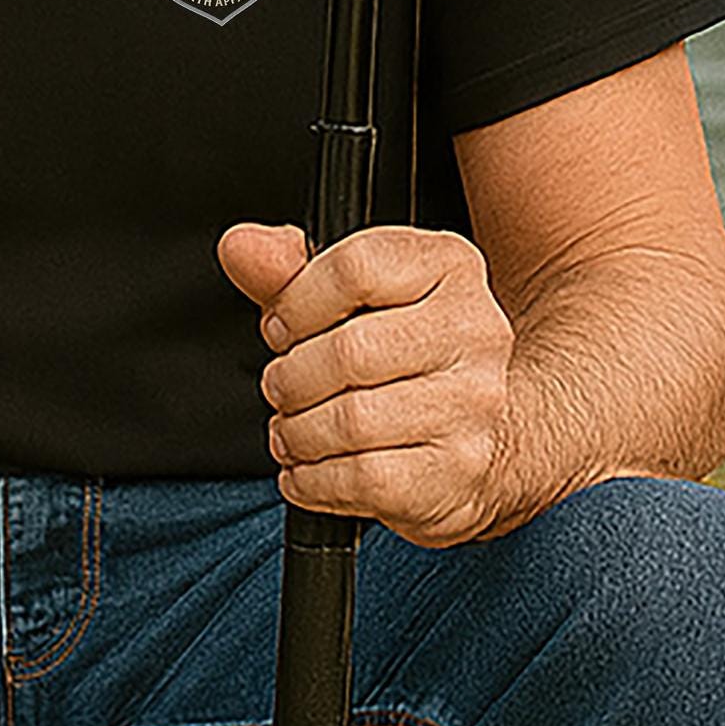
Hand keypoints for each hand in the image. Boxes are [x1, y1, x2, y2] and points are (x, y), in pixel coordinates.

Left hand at [219, 220, 517, 546]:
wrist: (482, 437)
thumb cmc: (398, 359)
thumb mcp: (342, 300)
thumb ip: (285, 272)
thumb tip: (242, 247)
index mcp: (448, 267)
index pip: (355, 270)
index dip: (296, 304)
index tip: (282, 329)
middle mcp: (474, 330)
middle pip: (347, 352)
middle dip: (290, 378)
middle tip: (281, 388)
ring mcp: (475, 403)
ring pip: (352, 421)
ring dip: (298, 432)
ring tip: (293, 430)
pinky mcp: (460, 468)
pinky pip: (363, 478)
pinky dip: (314, 478)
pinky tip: (310, 468)